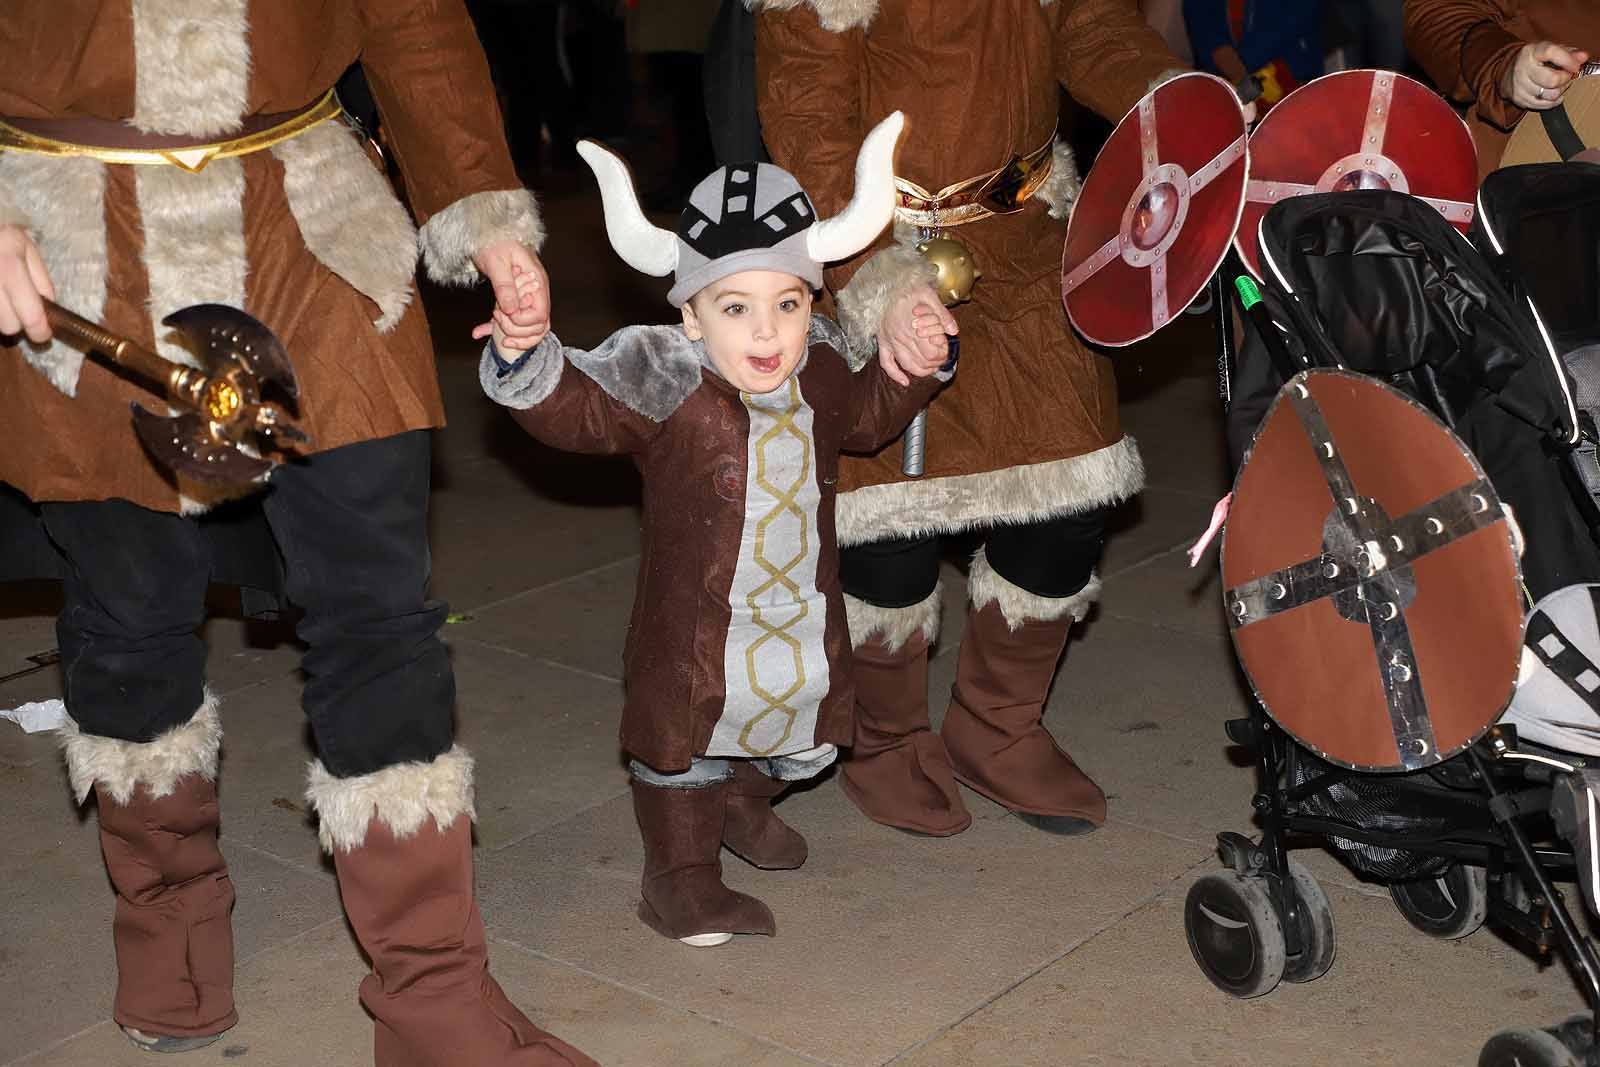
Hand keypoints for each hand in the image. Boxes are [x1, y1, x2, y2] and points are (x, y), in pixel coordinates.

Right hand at [0, 224, 53, 342]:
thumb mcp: (23, 244)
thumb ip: (40, 277)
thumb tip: (49, 306)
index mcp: (9, 266)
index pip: (30, 314)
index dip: (39, 330)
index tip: (42, 334)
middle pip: (8, 326)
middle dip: (16, 323)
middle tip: (17, 310)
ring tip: (1, 297)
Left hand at [471, 239, 549, 351]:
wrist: (489, 230)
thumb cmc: (495, 241)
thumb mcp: (496, 263)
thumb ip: (505, 286)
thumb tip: (511, 310)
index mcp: (537, 282)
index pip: (541, 315)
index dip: (522, 321)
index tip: (503, 313)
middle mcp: (537, 292)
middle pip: (540, 325)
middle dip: (517, 330)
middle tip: (496, 317)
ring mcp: (529, 297)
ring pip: (532, 328)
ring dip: (513, 334)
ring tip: (492, 326)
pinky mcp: (518, 300)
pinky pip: (516, 321)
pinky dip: (499, 329)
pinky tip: (480, 331)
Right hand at [877, 283, 957, 384]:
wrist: (886, 283)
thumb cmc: (908, 287)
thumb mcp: (929, 295)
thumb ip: (942, 314)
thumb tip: (954, 331)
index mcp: (913, 327)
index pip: (931, 353)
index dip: (942, 356)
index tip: (947, 351)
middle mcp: (901, 337)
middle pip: (922, 362)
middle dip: (935, 364)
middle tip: (942, 359)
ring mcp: (890, 341)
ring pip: (907, 365)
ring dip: (920, 372)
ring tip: (930, 370)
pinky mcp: (882, 342)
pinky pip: (886, 363)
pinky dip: (895, 375)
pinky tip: (905, 382)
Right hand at [1500, 41, 1588, 110]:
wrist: (1509, 71)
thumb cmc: (1534, 60)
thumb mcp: (1550, 50)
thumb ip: (1569, 52)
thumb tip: (1583, 57)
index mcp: (1532, 52)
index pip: (1551, 53)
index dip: (1567, 60)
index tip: (1576, 66)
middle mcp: (1523, 68)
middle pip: (1552, 80)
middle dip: (1565, 79)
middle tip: (1567, 76)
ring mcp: (1519, 85)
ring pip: (1550, 95)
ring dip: (1560, 91)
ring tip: (1559, 85)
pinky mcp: (1519, 99)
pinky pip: (1544, 105)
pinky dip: (1553, 101)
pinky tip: (1553, 94)